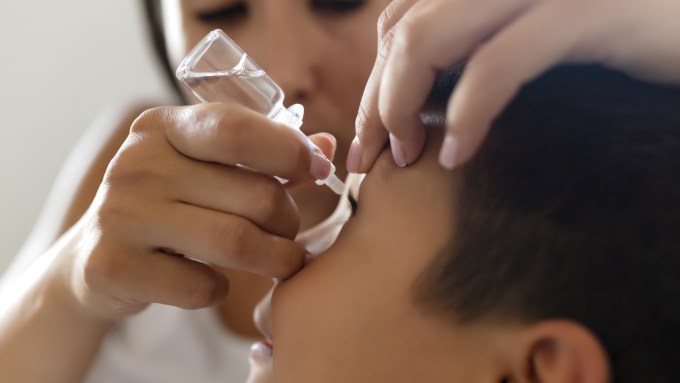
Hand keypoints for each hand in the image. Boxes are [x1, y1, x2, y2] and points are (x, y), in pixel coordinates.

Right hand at [63, 102, 335, 320]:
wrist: (96, 259)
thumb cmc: (169, 205)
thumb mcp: (206, 167)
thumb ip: (265, 154)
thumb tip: (327, 147)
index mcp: (162, 127)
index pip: (236, 130)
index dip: (291, 151)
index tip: (318, 169)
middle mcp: (135, 164)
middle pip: (253, 195)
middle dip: (289, 219)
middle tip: (291, 231)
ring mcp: (119, 215)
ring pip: (234, 241)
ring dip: (276, 258)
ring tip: (284, 260)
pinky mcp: (111, 266)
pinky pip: (199, 286)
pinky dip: (221, 289)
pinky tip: (217, 281)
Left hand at [349, 0, 679, 170]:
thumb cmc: (624, 47)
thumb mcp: (540, 46)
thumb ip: (482, 52)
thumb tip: (422, 105)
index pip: (401, 22)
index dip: (374, 81)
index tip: (368, 138)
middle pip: (402, 32)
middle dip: (374, 102)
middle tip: (372, 159)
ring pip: (427, 38)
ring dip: (399, 105)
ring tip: (406, 158)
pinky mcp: (587, 13)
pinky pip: (498, 63)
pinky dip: (466, 113)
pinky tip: (457, 156)